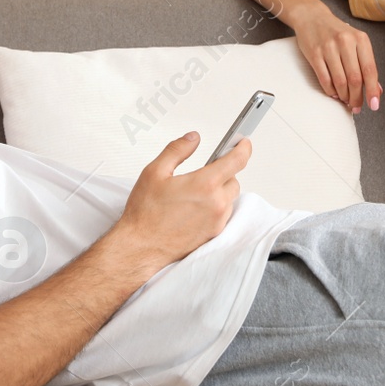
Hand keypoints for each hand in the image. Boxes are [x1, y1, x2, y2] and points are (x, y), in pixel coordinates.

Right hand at [111, 131, 250, 270]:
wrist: (141, 247)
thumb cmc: (145, 213)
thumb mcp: (155, 171)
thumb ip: (177, 150)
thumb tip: (193, 138)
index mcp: (204, 184)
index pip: (237, 161)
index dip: (243, 148)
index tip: (243, 142)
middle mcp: (216, 203)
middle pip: (234, 180)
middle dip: (223, 172)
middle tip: (204, 172)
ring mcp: (217, 221)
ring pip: (229, 198)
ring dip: (219, 191)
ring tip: (195, 192)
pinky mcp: (213, 234)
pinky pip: (223, 214)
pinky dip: (215, 207)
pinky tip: (195, 208)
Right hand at [292, 8, 381, 113]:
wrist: (312, 17)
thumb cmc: (337, 32)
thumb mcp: (356, 43)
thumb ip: (366, 64)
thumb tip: (376, 89)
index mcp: (361, 39)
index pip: (370, 70)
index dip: (372, 90)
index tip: (374, 104)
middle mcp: (346, 42)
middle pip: (355, 79)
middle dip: (357, 97)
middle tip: (356, 106)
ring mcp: (329, 47)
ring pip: (340, 81)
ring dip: (344, 96)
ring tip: (345, 99)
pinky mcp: (315, 53)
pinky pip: (324, 79)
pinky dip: (330, 90)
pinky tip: (334, 92)